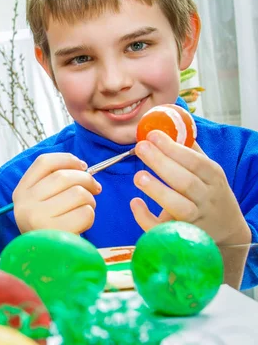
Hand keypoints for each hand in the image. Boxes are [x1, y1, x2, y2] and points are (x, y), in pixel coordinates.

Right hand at [12, 153, 100, 233]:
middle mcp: (25, 204)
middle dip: (86, 179)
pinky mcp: (55, 233)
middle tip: (95, 188)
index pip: (43, 162)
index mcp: (21, 192)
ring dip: (90, 199)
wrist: (46, 260)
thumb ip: (54, 182)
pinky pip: (85, 213)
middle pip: (64, 176)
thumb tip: (83, 167)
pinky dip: (90, 216)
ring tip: (86, 207)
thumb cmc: (49, 226)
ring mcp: (38, 218)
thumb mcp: (41, 202)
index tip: (82, 165)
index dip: (67, 159)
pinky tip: (83, 222)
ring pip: (77, 193)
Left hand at [131, 130, 250, 244]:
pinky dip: (146, 217)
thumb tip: (166, 124)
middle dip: (161, 163)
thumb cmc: (208, 192)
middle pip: (185, 182)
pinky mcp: (180, 236)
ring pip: (178, 207)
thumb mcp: (206, 171)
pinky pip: (162, 229)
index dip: (173, 148)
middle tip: (140, 147)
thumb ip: (189, 150)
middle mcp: (206, 199)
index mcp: (213, 178)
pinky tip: (134, 202)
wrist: (226, 230)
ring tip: (138, 176)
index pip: (195, 162)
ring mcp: (195, 220)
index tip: (153, 135)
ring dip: (157, 191)